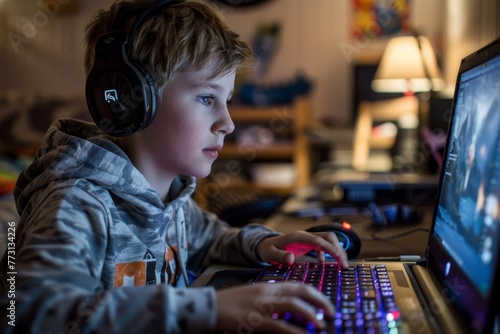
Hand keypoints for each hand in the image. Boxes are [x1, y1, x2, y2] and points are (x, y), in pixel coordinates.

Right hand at [216, 282, 333, 332]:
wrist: (207, 306)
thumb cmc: (230, 304)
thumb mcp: (252, 296)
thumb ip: (270, 299)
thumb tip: (288, 308)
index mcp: (267, 286)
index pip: (297, 285)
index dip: (315, 294)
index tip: (325, 303)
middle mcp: (267, 293)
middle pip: (300, 292)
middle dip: (319, 301)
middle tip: (330, 313)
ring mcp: (261, 306)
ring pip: (293, 306)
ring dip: (311, 315)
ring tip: (321, 325)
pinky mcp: (254, 321)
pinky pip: (279, 326)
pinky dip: (294, 331)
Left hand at [256, 231, 348, 267]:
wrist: (265, 245)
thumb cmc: (267, 249)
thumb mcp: (270, 254)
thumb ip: (279, 256)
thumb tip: (290, 259)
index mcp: (298, 237)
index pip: (318, 239)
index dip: (330, 248)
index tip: (339, 258)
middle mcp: (305, 236)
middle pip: (328, 237)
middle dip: (338, 249)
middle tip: (344, 265)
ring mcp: (308, 239)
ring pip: (328, 241)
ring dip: (337, 251)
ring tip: (343, 265)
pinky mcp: (309, 244)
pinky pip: (324, 246)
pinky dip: (330, 253)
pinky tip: (327, 263)